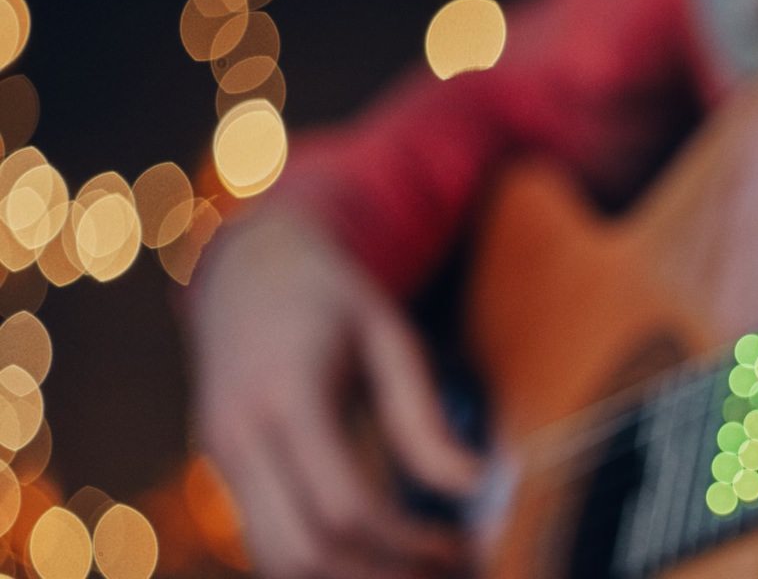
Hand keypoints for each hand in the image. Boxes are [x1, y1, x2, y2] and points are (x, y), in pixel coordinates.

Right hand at [188, 205, 480, 577]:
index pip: (344, 508)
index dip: (409, 542)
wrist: (248, 269)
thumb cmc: (331, 296)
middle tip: (446, 571)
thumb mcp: (389, 336)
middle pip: (304, 552)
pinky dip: (321, 565)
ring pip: (276, 563)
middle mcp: (239, 438)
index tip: (461, 545)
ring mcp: (222, 459)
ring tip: (419, 570)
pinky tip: (377, 557)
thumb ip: (423, 416)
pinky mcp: (225, 472)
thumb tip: (476, 485)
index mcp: (285, 398)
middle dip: (379, 576)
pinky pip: (267, 545)